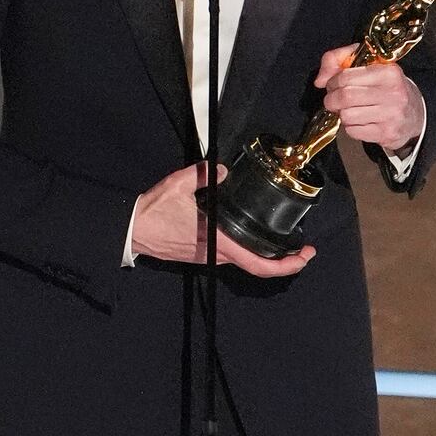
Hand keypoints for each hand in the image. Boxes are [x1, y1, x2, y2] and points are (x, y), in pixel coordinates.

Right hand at [130, 161, 315, 277]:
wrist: (130, 229)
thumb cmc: (153, 211)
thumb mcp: (179, 185)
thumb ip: (203, 173)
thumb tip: (223, 169)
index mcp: (218, 242)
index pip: (259, 263)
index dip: (286, 265)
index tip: (305, 255)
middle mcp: (216, 255)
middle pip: (258, 267)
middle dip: (285, 262)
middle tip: (304, 250)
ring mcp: (208, 258)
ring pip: (245, 263)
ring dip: (267, 258)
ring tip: (284, 245)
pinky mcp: (201, 255)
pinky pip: (232, 257)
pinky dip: (249, 252)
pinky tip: (254, 238)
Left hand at [313, 47, 423, 152]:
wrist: (415, 114)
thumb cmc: (387, 87)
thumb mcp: (370, 65)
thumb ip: (340, 60)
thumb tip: (319, 80)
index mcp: (389, 72)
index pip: (346, 76)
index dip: (332, 82)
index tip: (333, 85)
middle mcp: (392, 93)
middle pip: (345, 97)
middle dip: (332, 99)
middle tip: (333, 100)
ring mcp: (391, 115)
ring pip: (347, 116)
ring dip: (341, 114)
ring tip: (348, 110)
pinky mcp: (386, 134)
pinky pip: (353, 131)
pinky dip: (350, 127)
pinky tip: (359, 121)